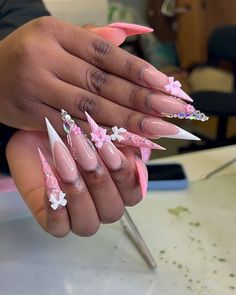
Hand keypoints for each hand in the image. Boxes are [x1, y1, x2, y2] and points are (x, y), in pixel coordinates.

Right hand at [0, 16, 194, 139]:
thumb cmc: (28, 54)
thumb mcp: (55, 37)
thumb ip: (91, 42)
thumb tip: (128, 41)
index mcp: (55, 33)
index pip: (106, 55)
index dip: (139, 72)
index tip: (167, 88)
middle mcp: (45, 58)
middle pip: (102, 83)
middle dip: (141, 101)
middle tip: (173, 114)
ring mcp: (36, 88)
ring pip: (89, 109)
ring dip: (127, 122)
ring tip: (158, 131)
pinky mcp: (31, 114)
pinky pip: (72, 127)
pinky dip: (100, 136)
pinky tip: (125, 142)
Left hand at [6, 121, 146, 236]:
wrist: (39, 130)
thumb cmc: (73, 129)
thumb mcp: (102, 128)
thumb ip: (126, 135)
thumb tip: (156, 132)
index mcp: (118, 186)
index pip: (133, 193)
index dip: (124, 175)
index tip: (110, 149)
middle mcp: (101, 204)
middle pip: (113, 210)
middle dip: (99, 180)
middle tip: (83, 150)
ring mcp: (77, 214)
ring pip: (89, 224)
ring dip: (78, 193)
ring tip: (64, 163)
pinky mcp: (52, 219)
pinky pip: (59, 228)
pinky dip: (56, 207)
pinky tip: (51, 181)